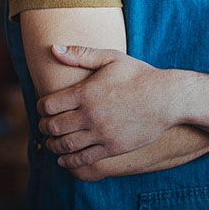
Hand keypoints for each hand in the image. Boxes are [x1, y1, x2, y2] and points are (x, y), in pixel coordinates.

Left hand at [36, 47, 175, 167]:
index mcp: (86, 93)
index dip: (41, 107)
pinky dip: (68, 161)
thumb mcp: (111, 58)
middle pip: (53, 127)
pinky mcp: (112, 148)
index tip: (44, 108)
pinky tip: (64, 159)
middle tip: (45, 125)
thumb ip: (81, 54)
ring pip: (65, 145)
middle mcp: (90, 115)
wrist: (167, 98)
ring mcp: (101, 133)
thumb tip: (53, 48)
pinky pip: (83, 159)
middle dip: (44, 126)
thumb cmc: (139, 75)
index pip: (48, 105)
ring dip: (53, 145)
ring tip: (52, 142)